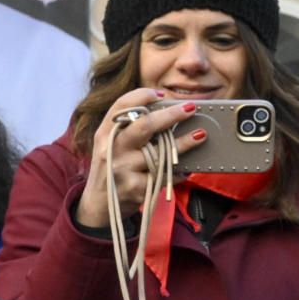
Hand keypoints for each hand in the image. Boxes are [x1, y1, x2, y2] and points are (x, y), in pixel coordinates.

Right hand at [74, 91, 197, 229]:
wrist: (98, 206)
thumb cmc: (111, 169)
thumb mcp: (110, 145)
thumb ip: (129, 128)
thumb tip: (166, 110)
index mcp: (104, 133)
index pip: (121, 106)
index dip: (142, 96)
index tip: (161, 94)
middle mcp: (112, 149)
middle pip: (145, 126)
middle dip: (171, 115)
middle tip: (190, 108)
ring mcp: (123, 170)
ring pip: (161, 153)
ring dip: (184, 144)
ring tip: (200, 135)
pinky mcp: (136, 189)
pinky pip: (165, 176)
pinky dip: (179, 172)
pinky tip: (187, 168)